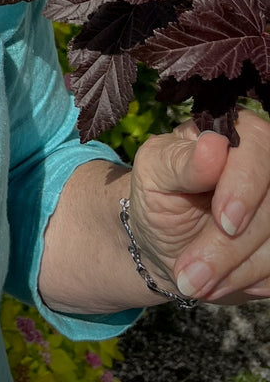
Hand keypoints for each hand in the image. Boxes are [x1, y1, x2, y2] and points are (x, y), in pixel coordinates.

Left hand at [129, 109, 269, 302]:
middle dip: (230, 246)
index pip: (258, 147)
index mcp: (233, 133)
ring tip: (191, 280)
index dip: (246, 185)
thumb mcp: (154, 173)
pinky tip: (216, 281)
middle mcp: (264, 165)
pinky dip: (247, 280)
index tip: (225, 221)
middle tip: (189, 272)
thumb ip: (181, 161)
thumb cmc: (158, 194)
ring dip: (234, 269)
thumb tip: (214, 145)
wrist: (162, 240)